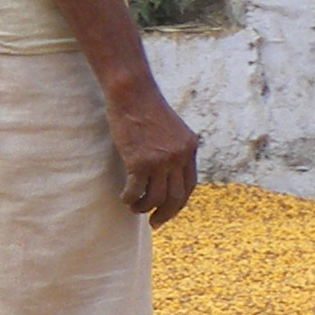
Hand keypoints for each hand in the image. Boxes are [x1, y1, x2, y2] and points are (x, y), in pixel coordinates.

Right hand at [107, 78, 199, 225]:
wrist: (132, 92)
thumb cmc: (145, 107)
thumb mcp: (170, 128)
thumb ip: (174, 148)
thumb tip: (168, 175)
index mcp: (190, 148)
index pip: (189, 185)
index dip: (179, 203)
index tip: (168, 211)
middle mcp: (178, 156)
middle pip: (176, 197)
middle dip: (165, 214)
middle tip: (154, 223)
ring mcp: (160, 160)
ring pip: (155, 198)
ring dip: (143, 208)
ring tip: (134, 207)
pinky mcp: (140, 162)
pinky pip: (136, 191)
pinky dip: (129, 198)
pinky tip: (124, 198)